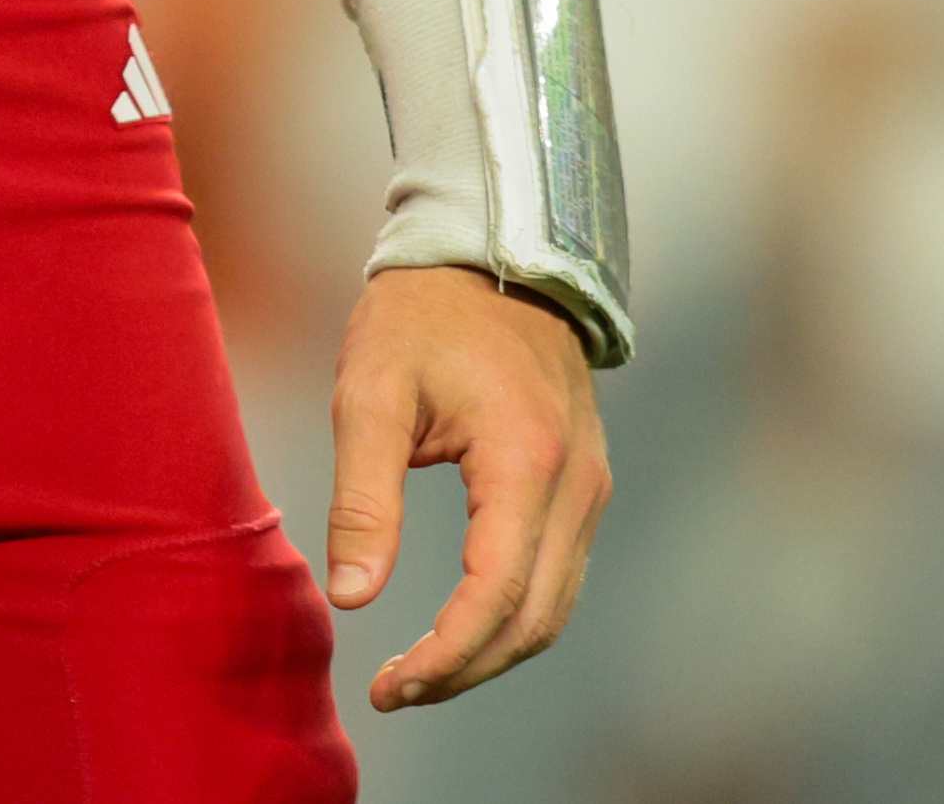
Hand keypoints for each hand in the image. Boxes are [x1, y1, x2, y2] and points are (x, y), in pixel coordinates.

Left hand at [323, 264, 609, 709]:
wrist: (489, 253)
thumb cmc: (420, 316)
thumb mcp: (370, 394)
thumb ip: (363, 498)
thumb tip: (352, 598)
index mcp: (526, 462)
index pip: (495, 595)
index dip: (444, 656)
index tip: (387, 686)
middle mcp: (577, 485)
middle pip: (533, 619)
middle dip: (464, 669)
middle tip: (393, 690)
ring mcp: (590, 487)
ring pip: (554, 607)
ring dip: (490, 652)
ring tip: (417, 672)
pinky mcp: (584, 485)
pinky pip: (559, 576)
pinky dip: (512, 616)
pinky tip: (457, 626)